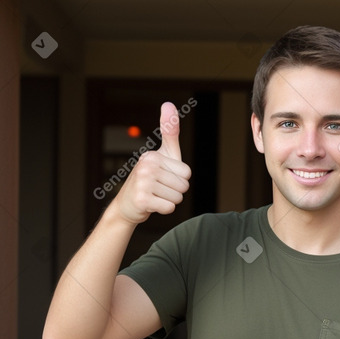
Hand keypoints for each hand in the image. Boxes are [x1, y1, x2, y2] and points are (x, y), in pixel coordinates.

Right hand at [113, 102, 191, 224]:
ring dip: (169, 201)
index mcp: (153, 155)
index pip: (187, 173)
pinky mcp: (142, 200)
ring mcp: (143, 183)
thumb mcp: (163, 155)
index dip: (179, 180)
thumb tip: (168, 103)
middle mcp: (146, 166)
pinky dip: (163, 209)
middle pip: (184, 186)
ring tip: (155, 196)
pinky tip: (152, 204)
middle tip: (159, 190)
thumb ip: (169, 132)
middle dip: (175, 192)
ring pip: (177, 198)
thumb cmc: (149, 179)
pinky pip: (169, 208)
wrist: (128, 205)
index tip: (164, 179)